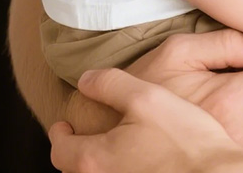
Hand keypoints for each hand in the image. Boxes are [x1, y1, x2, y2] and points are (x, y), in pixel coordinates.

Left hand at [50, 67, 242, 172]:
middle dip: (76, 152)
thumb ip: (111, 84)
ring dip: (97, 164)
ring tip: (109, 148)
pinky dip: (119, 169)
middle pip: (76, 169)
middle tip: (81, 138)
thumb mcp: (146, 97)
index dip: (60, 135)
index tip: (63, 126)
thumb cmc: (182, 139)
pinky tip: (137, 161)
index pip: (61, 150)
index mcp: (95, 159)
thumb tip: (86, 80)